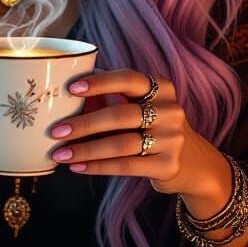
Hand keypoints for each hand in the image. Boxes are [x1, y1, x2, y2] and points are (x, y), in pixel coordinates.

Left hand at [48, 69, 230, 204]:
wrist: (192, 163)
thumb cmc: (154, 127)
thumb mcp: (141, 106)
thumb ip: (112, 95)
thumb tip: (70, 84)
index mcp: (162, 88)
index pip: (128, 79)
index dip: (100, 82)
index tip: (72, 88)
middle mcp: (170, 111)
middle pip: (120, 115)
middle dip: (84, 123)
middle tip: (56, 130)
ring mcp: (173, 139)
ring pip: (121, 144)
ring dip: (86, 150)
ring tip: (60, 153)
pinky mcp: (168, 165)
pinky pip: (127, 166)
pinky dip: (98, 167)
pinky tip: (78, 167)